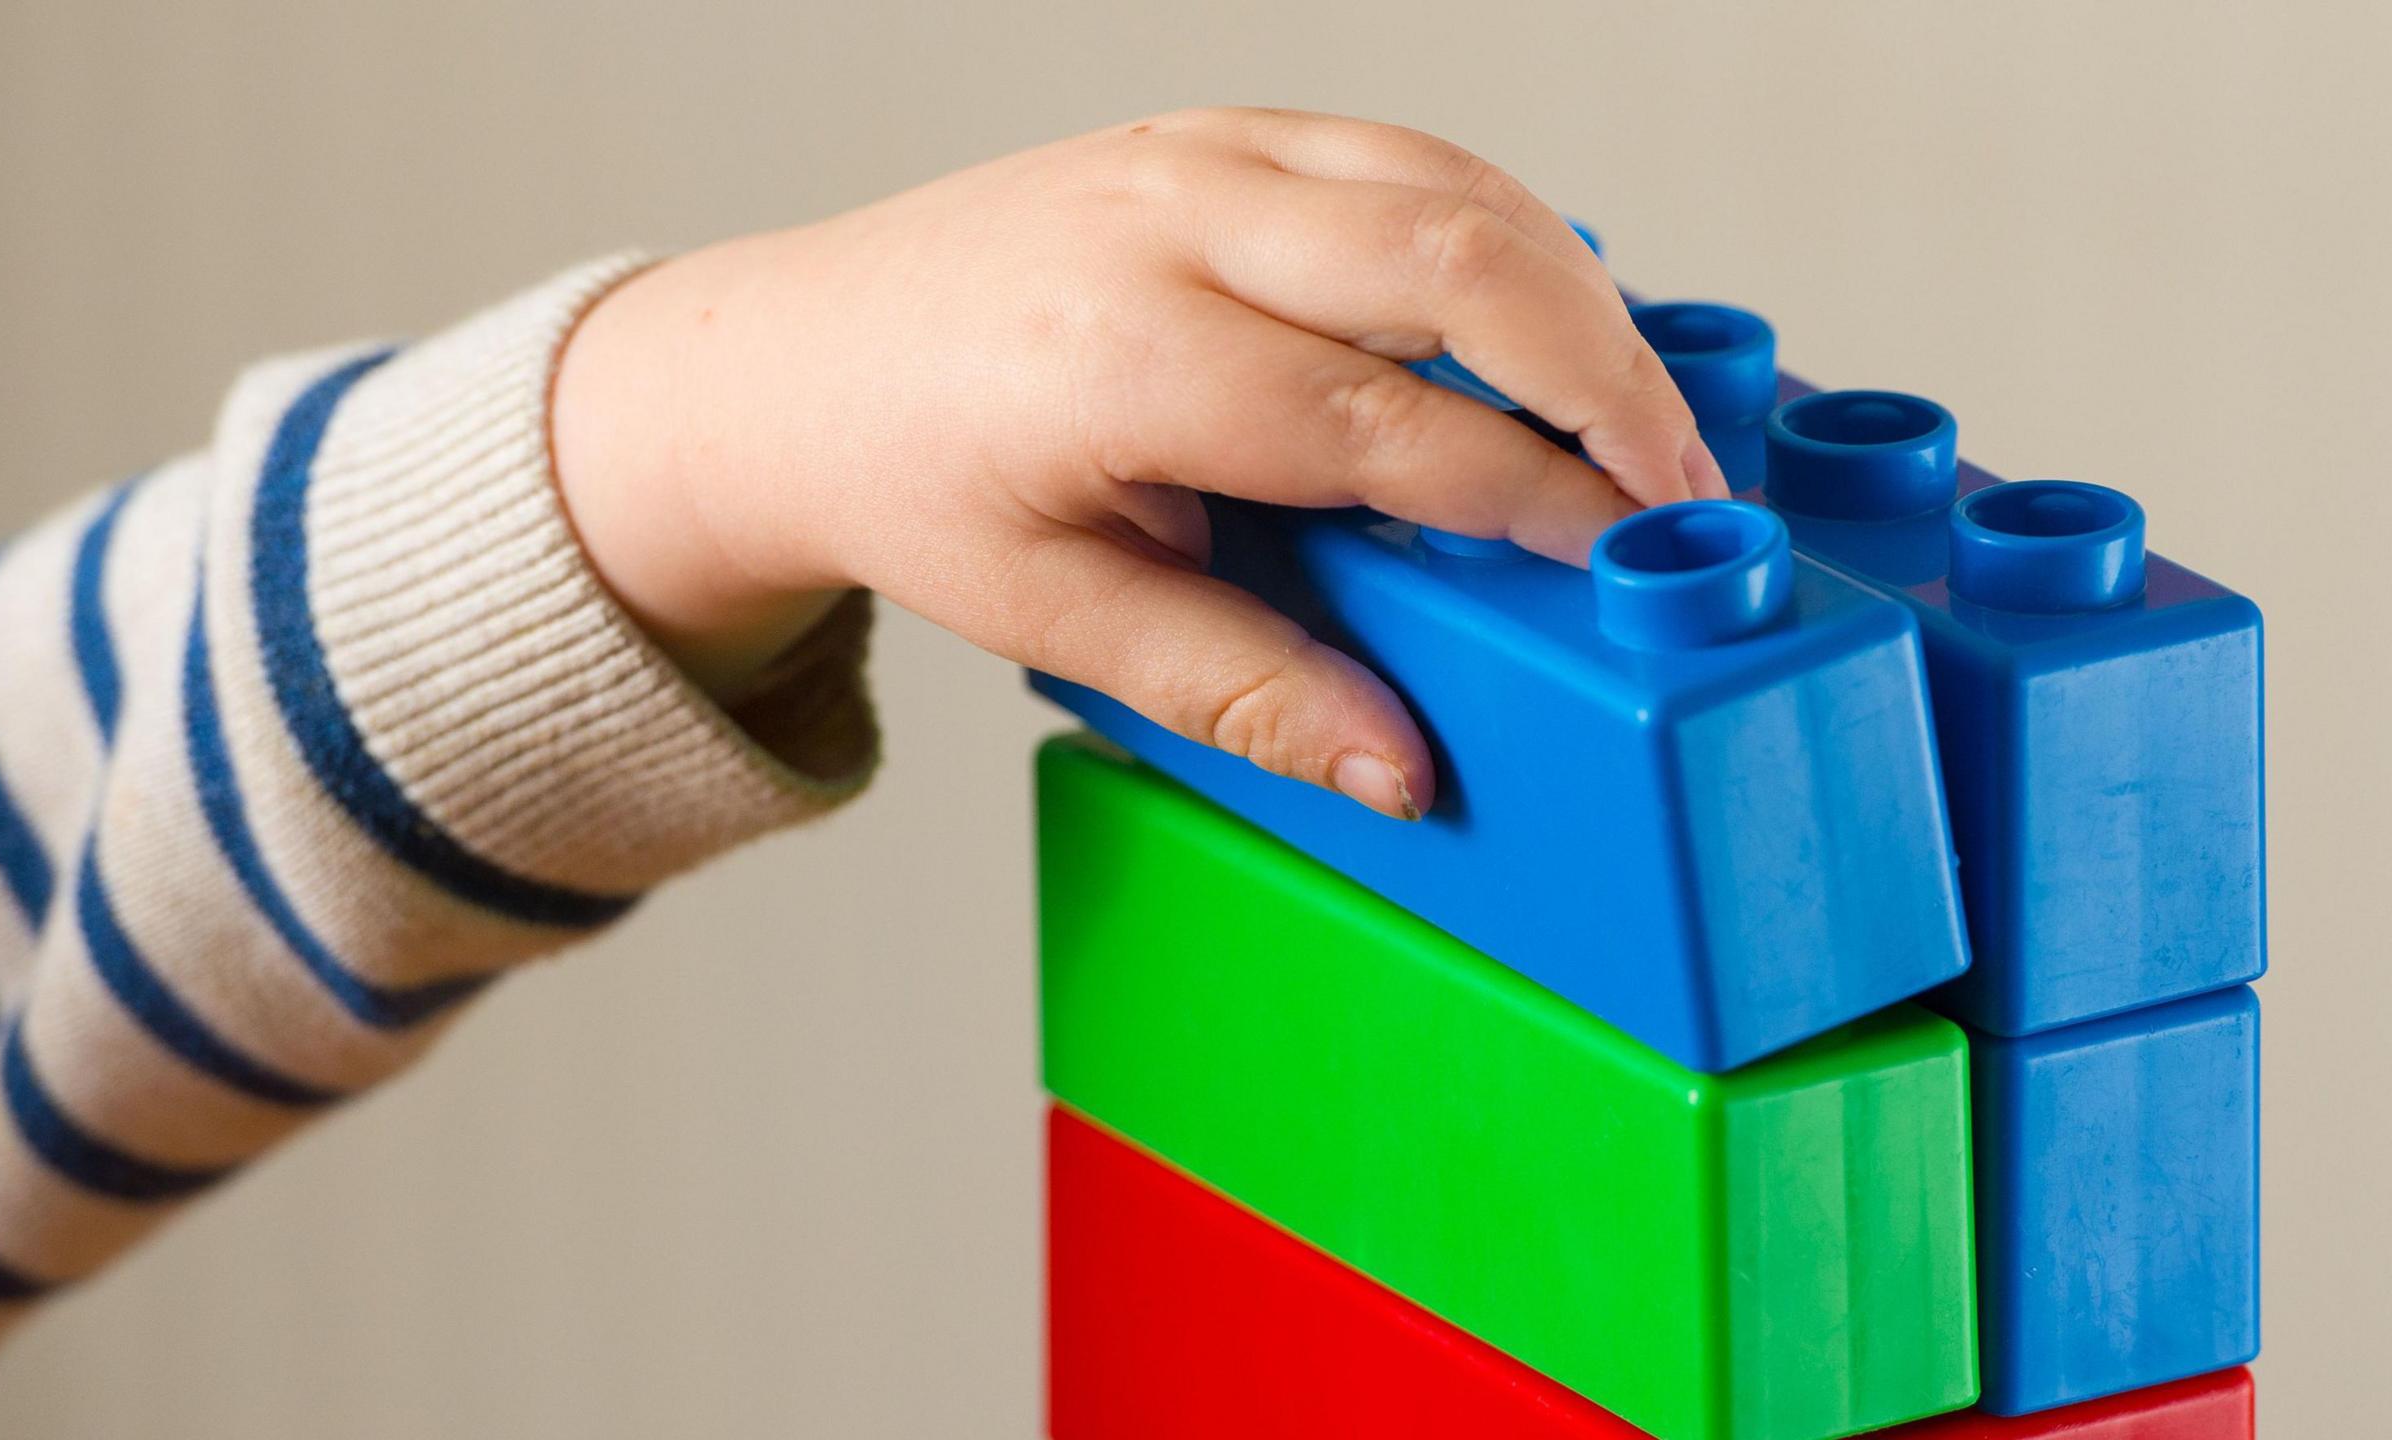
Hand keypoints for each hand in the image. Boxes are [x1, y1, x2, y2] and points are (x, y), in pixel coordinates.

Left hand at [551, 107, 1723, 818]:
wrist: (794, 363)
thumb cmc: (912, 483)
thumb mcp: (1059, 618)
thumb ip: (1244, 689)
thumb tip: (1403, 767)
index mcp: (1124, 354)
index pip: (1391, 425)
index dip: (1534, 500)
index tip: (1627, 568)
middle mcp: (1168, 219)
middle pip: (1458, 263)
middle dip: (1606, 378)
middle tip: (1687, 488)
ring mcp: (1194, 150)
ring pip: (1453, 185)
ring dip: (1576, 296)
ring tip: (1645, 420)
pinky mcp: (1214, 129)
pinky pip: (1404, 155)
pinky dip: (1503, 232)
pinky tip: (1548, 322)